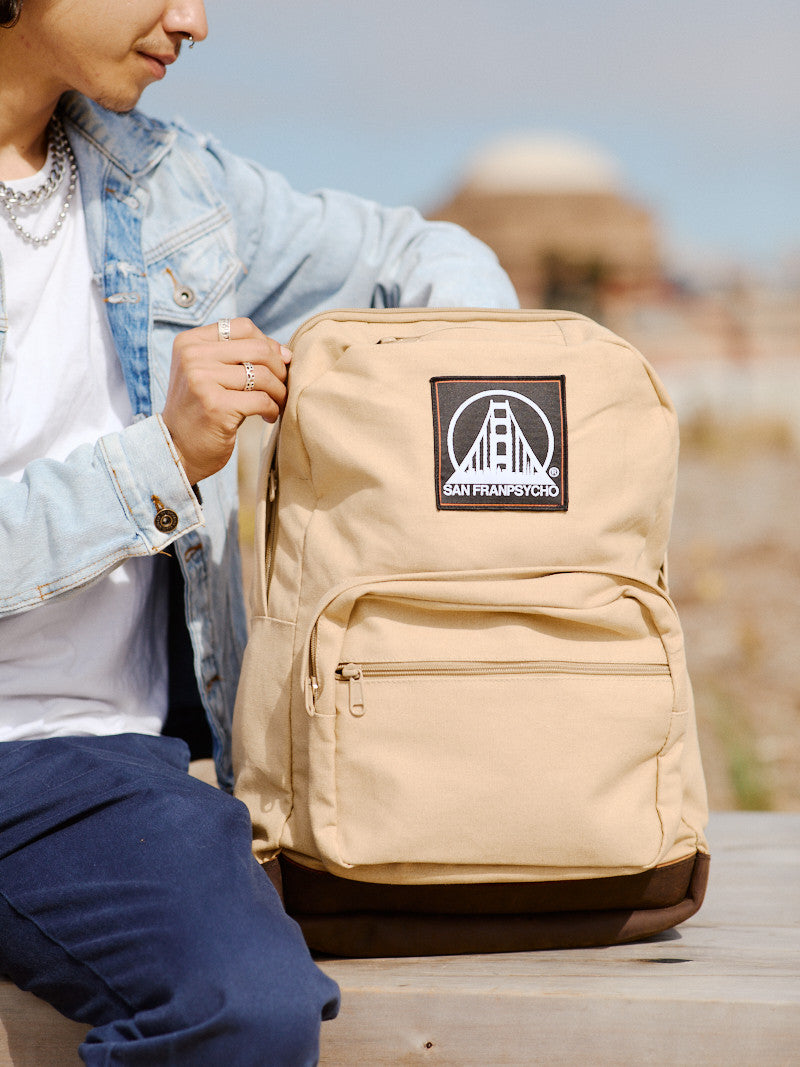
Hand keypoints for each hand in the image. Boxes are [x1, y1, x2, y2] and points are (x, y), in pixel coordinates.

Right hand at [161, 317, 290, 485]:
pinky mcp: (216, 406)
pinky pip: (262, 399)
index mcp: (190, 342)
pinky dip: (273, 409)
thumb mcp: (208, 373)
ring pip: (263, 375)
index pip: (242, 327)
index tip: (277, 363)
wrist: (176, 449)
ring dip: (279, 391)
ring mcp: (202, 380)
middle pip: (257, 348)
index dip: (267, 343)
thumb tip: (286, 352)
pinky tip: (268, 416)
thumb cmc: (200, 410)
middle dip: (279, 368)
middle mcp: (193, 357)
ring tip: (277, 402)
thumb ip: (239, 356)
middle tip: (281, 386)